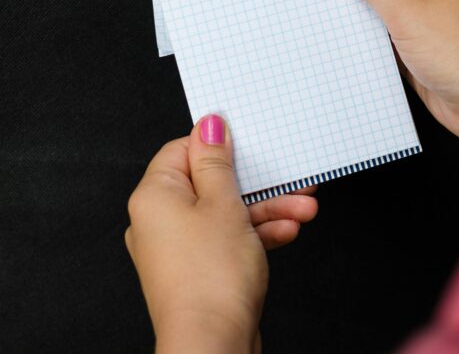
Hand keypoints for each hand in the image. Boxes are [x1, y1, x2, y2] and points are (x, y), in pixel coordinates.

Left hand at [126, 115, 316, 353]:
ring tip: (303, 209)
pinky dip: (256, 233)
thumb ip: (217, 162)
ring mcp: (178, 248)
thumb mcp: (223, 203)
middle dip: (257, 183)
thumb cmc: (211, 278)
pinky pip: (228, 239)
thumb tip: (208, 126)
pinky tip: (287, 232)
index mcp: (154, 196)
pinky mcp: (198, 270)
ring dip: (266, 210)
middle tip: (290, 179)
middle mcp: (158, 220)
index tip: (250, 142)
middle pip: (211, 184)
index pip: (183, 150)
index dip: (219, 145)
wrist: (213, 344)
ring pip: (225, 213)